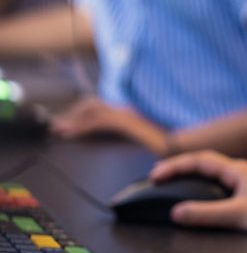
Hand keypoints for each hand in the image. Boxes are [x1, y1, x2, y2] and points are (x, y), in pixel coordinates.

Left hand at [51, 96, 166, 153]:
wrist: (183, 146)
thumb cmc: (171, 147)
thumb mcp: (148, 141)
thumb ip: (134, 139)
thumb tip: (125, 145)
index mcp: (131, 113)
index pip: (101, 107)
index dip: (81, 113)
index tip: (67, 124)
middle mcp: (127, 110)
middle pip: (93, 106)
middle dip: (72, 115)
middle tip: (57, 126)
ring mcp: (126, 114)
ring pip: (92, 111)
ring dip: (73, 119)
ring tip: (59, 129)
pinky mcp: (126, 122)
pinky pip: (98, 121)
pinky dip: (81, 126)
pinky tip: (71, 133)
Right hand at [149, 149, 246, 236]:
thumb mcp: (237, 215)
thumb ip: (206, 214)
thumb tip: (175, 212)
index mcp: (237, 170)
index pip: (200, 160)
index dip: (175, 166)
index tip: (155, 176)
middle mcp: (239, 174)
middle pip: (203, 164)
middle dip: (178, 168)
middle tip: (155, 178)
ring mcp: (242, 186)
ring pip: (209, 176)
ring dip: (188, 179)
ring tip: (168, 186)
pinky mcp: (244, 199)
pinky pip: (215, 189)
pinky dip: (199, 192)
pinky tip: (193, 204)